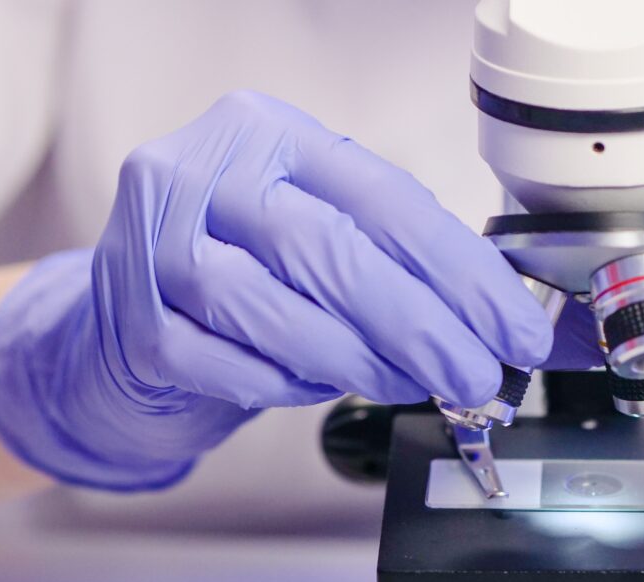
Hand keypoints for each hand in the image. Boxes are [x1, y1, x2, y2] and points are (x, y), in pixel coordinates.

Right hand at [0, 90, 568, 489]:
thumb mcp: (323, 234)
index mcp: (269, 134)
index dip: (464, 274)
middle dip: (423, 325)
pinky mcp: (134, 322)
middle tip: (476, 376)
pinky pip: (232, 366)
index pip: (386, 202)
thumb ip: (405, 263)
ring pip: (276, 310)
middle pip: (332, 251)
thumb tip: (515, 326)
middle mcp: (203, 173)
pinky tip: (317, 385)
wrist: (125, 324)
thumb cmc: (249, 271)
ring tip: (407, 383)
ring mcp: (155, 245)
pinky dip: (290, 385)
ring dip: (360, 360)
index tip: (518, 330)